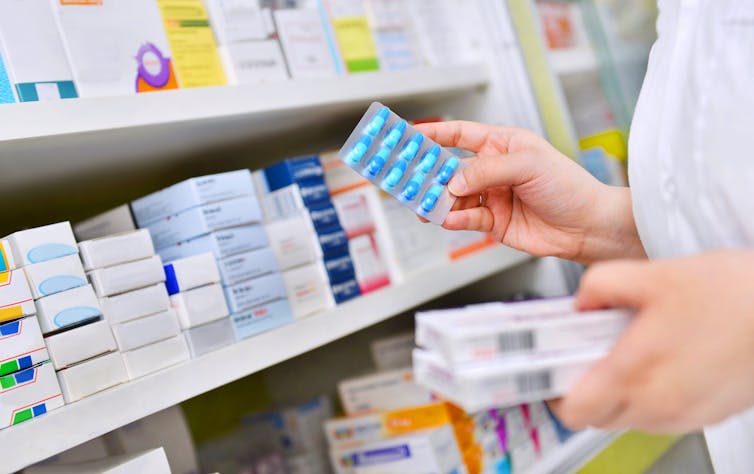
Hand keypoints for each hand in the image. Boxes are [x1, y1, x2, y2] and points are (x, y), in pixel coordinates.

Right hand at [415, 121, 643, 263]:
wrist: (587, 226)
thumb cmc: (567, 186)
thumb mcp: (526, 165)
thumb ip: (485, 171)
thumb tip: (452, 182)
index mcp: (501, 145)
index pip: (459, 135)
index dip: (433, 133)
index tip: (407, 134)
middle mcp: (492, 170)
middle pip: (449, 168)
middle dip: (427, 172)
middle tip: (405, 176)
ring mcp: (491, 196)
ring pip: (452, 197)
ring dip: (437, 200)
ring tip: (422, 204)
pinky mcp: (492, 222)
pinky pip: (465, 218)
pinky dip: (454, 218)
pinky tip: (448, 218)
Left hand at [549, 251, 753, 431]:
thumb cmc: (735, 294)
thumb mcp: (655, 273)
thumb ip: (603, 285)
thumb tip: (581, 302)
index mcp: (638, 371)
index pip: (574, 410)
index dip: (556, 392)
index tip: (555, 370)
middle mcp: (660, 403)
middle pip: (598, 416)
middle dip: (587, 389)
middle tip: (591, 354)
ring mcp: (686, 415)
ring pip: (630, 418)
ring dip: (619, 392)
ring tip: (631, 350)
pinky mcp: (709, 414)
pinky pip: (662, 415)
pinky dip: (651, 393)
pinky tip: (663, 357)